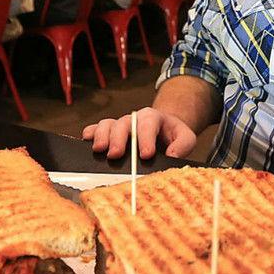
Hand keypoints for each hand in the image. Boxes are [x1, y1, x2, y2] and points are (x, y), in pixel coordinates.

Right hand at [82, 107, 197, 158]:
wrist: (163, 132)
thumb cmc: (173, 136)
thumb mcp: (186, 137)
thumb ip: (183, 144)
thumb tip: (172, 156)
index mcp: (153, 118)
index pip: (148, 124)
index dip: (146, 139)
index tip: (146, 155)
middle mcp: (133, 119)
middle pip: (123, 123)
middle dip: (118, 139)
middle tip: (115, 155)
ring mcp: (119, 125)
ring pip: (107, 124)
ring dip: (101, 136)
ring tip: (99, 150)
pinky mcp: (108, 132)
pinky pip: (95, 128)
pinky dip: (89, 134)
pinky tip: (87, 143)